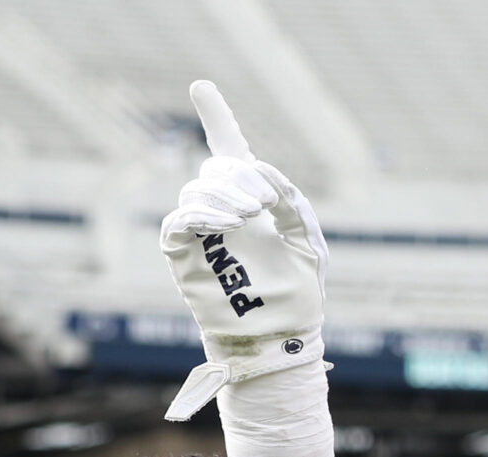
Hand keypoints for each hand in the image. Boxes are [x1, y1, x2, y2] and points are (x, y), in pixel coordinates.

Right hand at [160, 80, 328, 421]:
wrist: (282, 339)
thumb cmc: (298, 297)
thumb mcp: (307, 239)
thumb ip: (289, 200)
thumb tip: (259, 170)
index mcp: (254, 204)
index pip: (232, 154)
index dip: (216, 117)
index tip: (200, 86)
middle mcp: (224, 213)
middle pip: (218, 168)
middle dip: (240, 175)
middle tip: (264, 203)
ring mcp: (202, 233)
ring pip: (199, 189)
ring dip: (225, 194)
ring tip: (249, 217)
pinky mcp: (185, 255)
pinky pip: (181, 220)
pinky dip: (201, 213)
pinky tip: (226, 223)